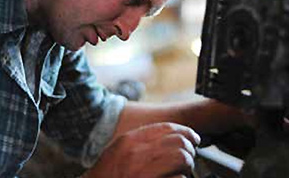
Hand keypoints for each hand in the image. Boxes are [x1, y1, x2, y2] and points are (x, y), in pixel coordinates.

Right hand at [82, 122, 200, 177]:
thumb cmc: (106, 174)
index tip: (193, 136)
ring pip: (181, 157)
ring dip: (188, 163)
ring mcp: (144, 171)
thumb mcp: (118, 149)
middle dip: (189, 148)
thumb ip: (139, 139)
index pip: (166, 128)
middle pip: (178, 141)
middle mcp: (137, 153)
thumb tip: (166, 135)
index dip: (184, 130)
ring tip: (184, 169)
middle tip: (189, 155)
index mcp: (130, 140)